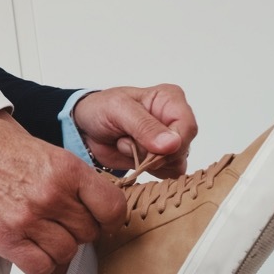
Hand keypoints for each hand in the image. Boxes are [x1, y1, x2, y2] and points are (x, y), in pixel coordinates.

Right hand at [0, 107, 124, 273]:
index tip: (103, 219)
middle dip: (78, 229)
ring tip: (42, 230)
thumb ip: (71, 174)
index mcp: (65, 167)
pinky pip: (41, 267)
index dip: (110, 217)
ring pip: (67, 252)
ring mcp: (28, 218)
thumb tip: (95, 199)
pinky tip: (30, 245)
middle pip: (89, 232)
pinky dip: (39, 261)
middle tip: (60, 219)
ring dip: (58, 246)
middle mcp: (50, 193)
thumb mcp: (44, 147)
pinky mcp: (6, 238)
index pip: (112, 207)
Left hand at [71, 84, 198, 177]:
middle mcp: (175, 120)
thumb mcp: (118, 110)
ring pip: (175, 164)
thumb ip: (145, 126)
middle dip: (153, 153)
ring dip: (146, 161)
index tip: (150, 148)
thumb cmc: (100, 109)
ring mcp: (170, 142)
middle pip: (182, 149)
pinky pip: (166, 174)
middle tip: (126, 141)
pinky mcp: (162, 160)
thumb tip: (172, 144)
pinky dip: (145, 169)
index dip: (172, 143)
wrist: (85, 128)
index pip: (188, 127)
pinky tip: (130, 156)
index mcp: (171, 100)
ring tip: (125, 144)